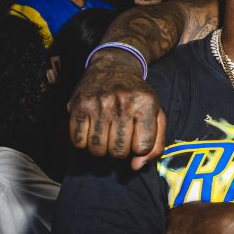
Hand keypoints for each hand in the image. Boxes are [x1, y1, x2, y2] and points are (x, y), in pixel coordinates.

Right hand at [68, 51, 165, 169]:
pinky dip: (83, 142)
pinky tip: (91, 131)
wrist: (113, 67)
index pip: (142, 147)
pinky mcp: (79, 105)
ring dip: (101, 149)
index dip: (138, 149)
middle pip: (119, 152)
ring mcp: (99, 103)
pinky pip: (78, 141)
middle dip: (120, 150)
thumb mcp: (155, 114)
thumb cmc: (137, 96)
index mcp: (145, 104)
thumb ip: (155, 144)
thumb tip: (137, 166)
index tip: (135, 139)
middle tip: (119, 136)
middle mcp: (122, 102)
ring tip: (105, 135)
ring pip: (98, 150)